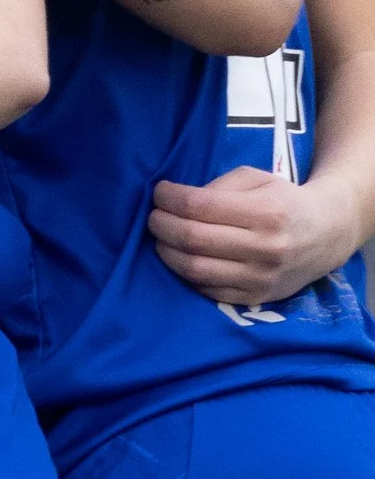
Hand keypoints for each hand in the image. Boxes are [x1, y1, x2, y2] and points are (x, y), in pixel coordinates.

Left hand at [150, 166, 365, 303]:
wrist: (325, 235)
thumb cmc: (282, 200)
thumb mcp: (255, 179)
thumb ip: (217, 187)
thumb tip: (175, 201)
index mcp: (266, 213)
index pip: (199, 206)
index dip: (168, 198)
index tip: (159, 192)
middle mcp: (266, 248)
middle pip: (192, 239)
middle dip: (161, 225)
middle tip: (154, 216)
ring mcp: (262, 277)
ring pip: (195, 269)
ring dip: (166, 252)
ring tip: (162, 238)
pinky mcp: (257, 298)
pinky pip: (207, 290)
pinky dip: (186, 274)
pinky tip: (182, 258)